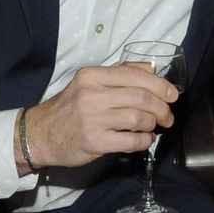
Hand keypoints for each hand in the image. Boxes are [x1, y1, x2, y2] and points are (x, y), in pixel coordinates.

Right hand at [23, 64, 177, 168]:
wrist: (41, 134)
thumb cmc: (69, 108)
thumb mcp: (89, 83)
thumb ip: (119, 74)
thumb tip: (152, 70)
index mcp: (92, 76)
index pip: (136, 75)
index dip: (161, 85)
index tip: (172, 95)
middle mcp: (92, 94)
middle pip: (142, 97)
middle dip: (162, 108)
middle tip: (168, 116)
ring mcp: (93, 119)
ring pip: (139, 119)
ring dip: (153, 124)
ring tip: (152, 127)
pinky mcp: (95, 142)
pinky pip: (131, 141)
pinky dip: (144, 141)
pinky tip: (144, 140)